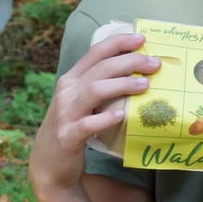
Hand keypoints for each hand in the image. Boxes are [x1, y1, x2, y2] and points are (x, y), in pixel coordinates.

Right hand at [30, 33, 157, 199]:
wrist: (48, 163)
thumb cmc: (74, 126)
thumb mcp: (83, 101)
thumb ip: (103, 85)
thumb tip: (142, 71)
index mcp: (72, 79)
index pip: (95, 52)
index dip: (119, 42)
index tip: (142, 38)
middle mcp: (67, 92)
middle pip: (100, 68)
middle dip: (129, 62)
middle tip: (155, 64)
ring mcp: (65, 114)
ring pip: (94, 90)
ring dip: (122, 85)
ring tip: (145, 84)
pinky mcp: (68, 136)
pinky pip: (87, 124)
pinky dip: (105, 119)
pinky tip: (122, 115)